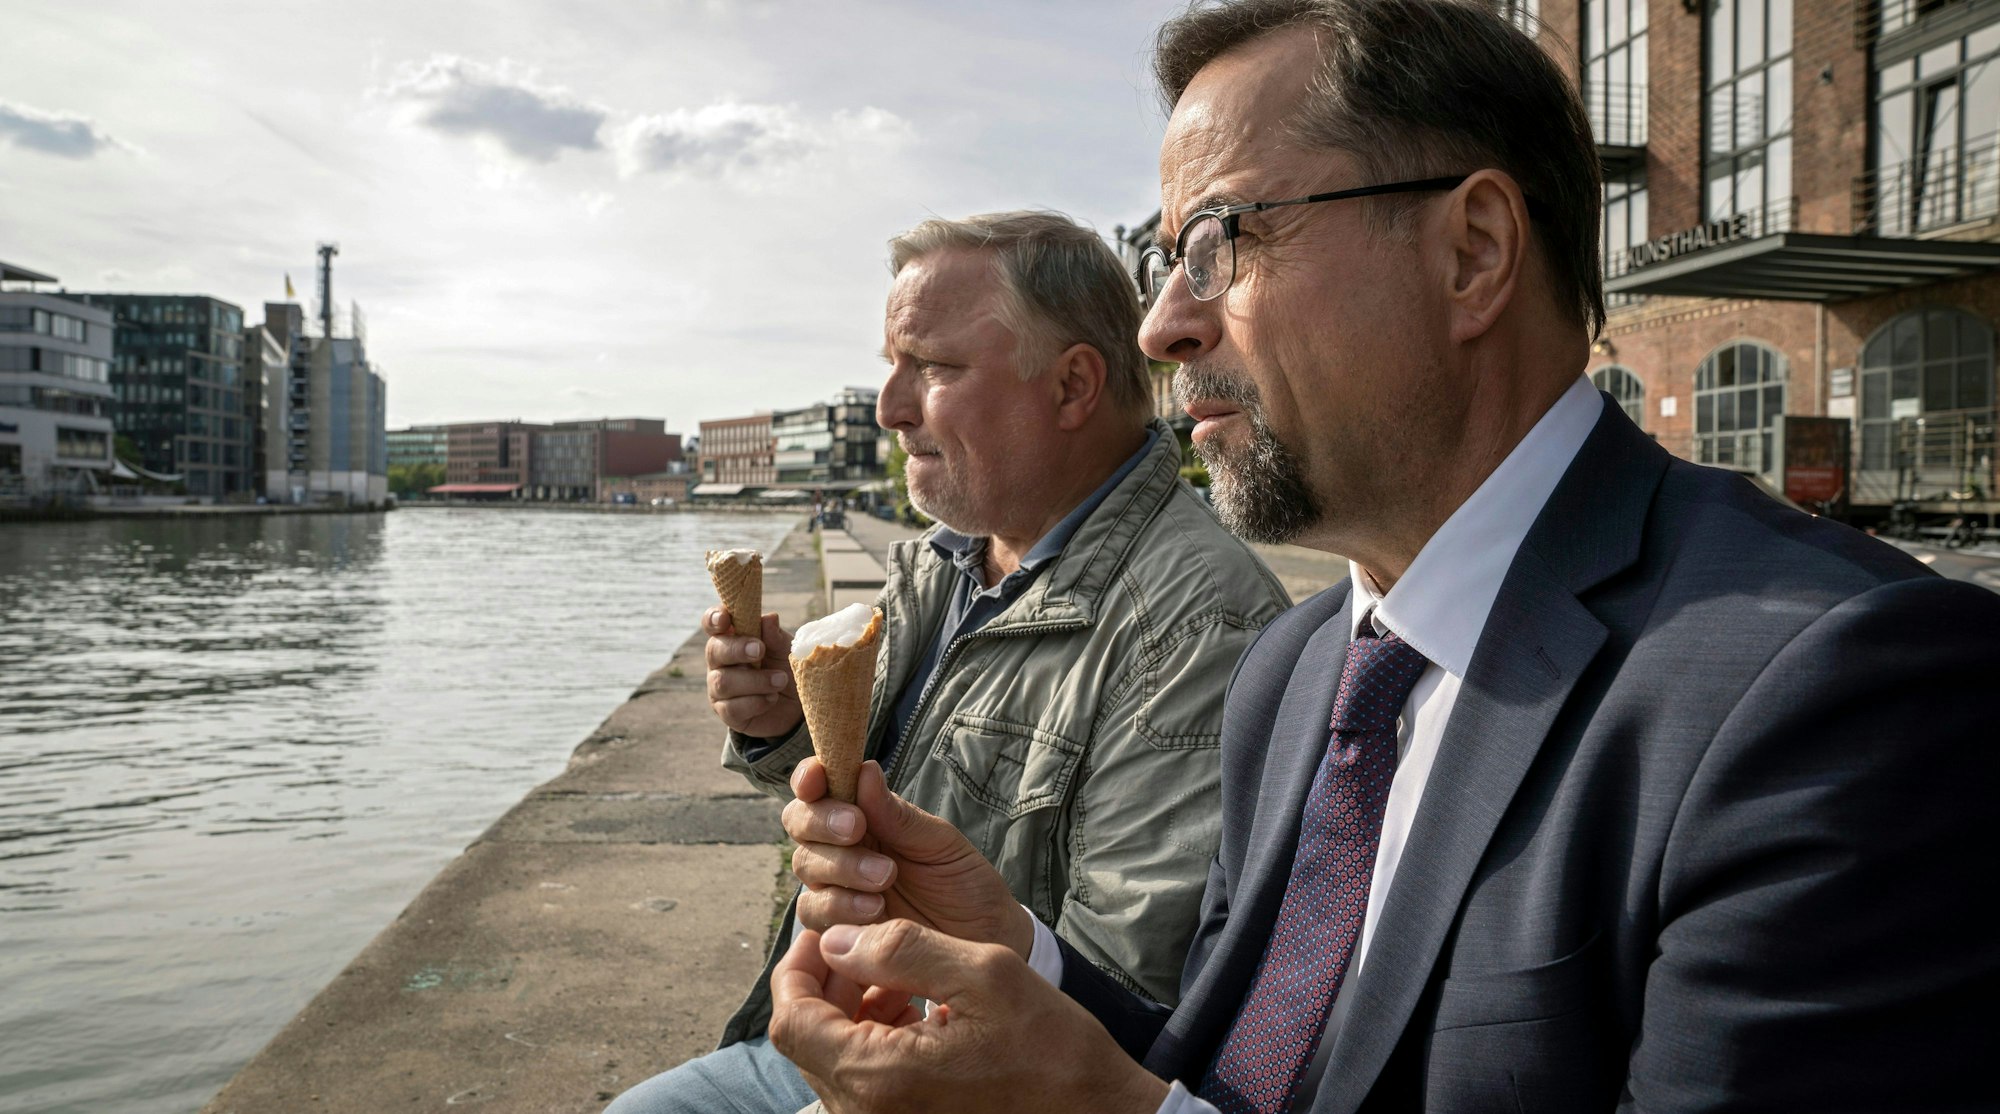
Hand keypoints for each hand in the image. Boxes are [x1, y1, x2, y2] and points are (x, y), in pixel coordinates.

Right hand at [705, 607, 803, 737]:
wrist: (796, 705)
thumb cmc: (785, 668)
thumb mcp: (785, 650)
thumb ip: (774, 636)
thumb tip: (769, 618)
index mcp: (731, 638)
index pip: (712, 623)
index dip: (714, 618)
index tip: (725, 618)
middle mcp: (719, 661)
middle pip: (714, 650)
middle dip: (737, 649)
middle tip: (760, 650)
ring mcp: (719, 687)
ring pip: (723, 682)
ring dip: (755, 680)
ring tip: (780, 680)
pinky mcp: (726, 712)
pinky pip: (733, 708)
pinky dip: (756, 702)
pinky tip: (772, 698)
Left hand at [769, 920, 1168, 1113]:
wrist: (1096, 1113)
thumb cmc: (1051, 1048)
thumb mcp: (984, 975)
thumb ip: (902, 949)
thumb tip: (835, 938)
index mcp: (879, 1078)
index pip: (792, 1019)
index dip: (797, 966)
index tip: (825, 930)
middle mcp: (866, 1113)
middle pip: (805, 1038)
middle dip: (826, 982)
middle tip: (863, 942)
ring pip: (831, 1056)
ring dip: (849, 1008)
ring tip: (897, 973)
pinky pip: (860, 1079)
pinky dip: (871, 1037)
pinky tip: (912, 1008)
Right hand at [785, 759, 1030, 959]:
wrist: (983, 942)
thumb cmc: (965, 885)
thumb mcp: (940, 845)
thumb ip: (898, 815)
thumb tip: (864, 770)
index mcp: (865, 816)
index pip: (820, 790)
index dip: (809, 778)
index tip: (817, 777)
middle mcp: (843, 848)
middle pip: (800, 824)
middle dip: (823, 822)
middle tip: (858, 828)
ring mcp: (837, 888)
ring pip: (806, 866)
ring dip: (840, 867)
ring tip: (885, 878)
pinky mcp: (836, 929)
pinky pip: (814, 913)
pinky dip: (839, 907)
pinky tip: (876, 910)